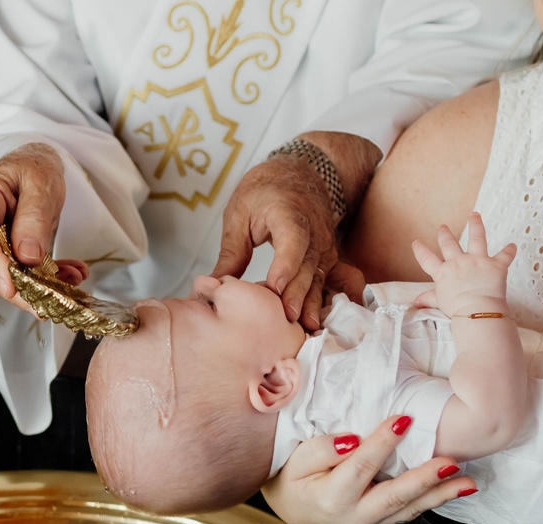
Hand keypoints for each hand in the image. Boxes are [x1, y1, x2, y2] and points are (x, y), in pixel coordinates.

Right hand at [0, 142, 65, 311]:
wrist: (31, 168)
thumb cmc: (33, 169)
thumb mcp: (41, 185)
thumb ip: (34, 219)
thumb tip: (27, 257)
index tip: (12, 287)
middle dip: (18, 287)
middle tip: (49, 301)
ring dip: (34, 285)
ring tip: (69, 281)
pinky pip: (11, 273)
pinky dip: (40, 279)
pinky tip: (67, 274)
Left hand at [213, 155, 355, 332]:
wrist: (299, 175)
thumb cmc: (264, 192)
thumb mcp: (239, 215)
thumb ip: (232, 252)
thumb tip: (213, 286)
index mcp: (289, 212)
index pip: (293, 239)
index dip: (285, 263)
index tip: (275, 287)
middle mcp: (314, 231)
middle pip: (306, 265)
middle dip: (297, 293)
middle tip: (286, 318)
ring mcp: (324, 246)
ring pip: (319, 277)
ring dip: (312, 303)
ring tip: (305, 329)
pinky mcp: (327, 259)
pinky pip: (328, 282)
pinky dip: (323, 302)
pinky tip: (318, 324)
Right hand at [261, 414, 476, 523]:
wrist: (294, 512)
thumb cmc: (294, 479)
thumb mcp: (296, 461)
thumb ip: (321, 450)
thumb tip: (352, 441)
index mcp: (330, 499)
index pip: (361, 466)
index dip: (382, 443)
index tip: (404, 419)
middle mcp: (354, 517)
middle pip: (395, 496)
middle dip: (425, 479)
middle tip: (450, 462)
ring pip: (410, 509)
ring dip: (442, 495)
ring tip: (469, 483)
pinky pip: (410, 512)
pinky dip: (435, 500)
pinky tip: (457, 488)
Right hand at [411, 212, 515, 316]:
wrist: (476, 311)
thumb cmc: (457, 310)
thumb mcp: (439, 303)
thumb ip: (429, 299)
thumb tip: (417, 302)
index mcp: (443, 273)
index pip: (427, 259)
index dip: (420, 250)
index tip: (416, 243)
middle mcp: (458, 262)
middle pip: (449, 244)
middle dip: (445, 234)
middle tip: (443, 227)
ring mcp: (477, 261)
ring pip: (476, 238)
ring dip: (475, 225)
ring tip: (474, 215)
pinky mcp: (495, 265)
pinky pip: (505, 255)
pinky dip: (510, 251)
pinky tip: (513, 246)